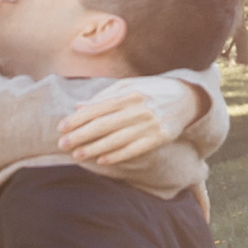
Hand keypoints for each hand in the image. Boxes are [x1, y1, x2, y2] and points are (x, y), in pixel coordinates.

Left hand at [56, 72, 201, 170]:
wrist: (186, 97)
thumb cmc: (151, 91)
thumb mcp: (128, 87)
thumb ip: (103, 96)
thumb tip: (78, 107)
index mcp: (128, 93)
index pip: (97, 108)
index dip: (78, 119)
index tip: (61, 127)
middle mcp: (138, 108)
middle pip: (104, 124)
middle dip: (81, 135)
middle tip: (62, 144)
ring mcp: (150, 123)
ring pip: (117, 139)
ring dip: (95, 148)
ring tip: (77, 155)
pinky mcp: (160, 137)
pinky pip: (135, 149)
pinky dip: (118, 155)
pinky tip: (102, 160)